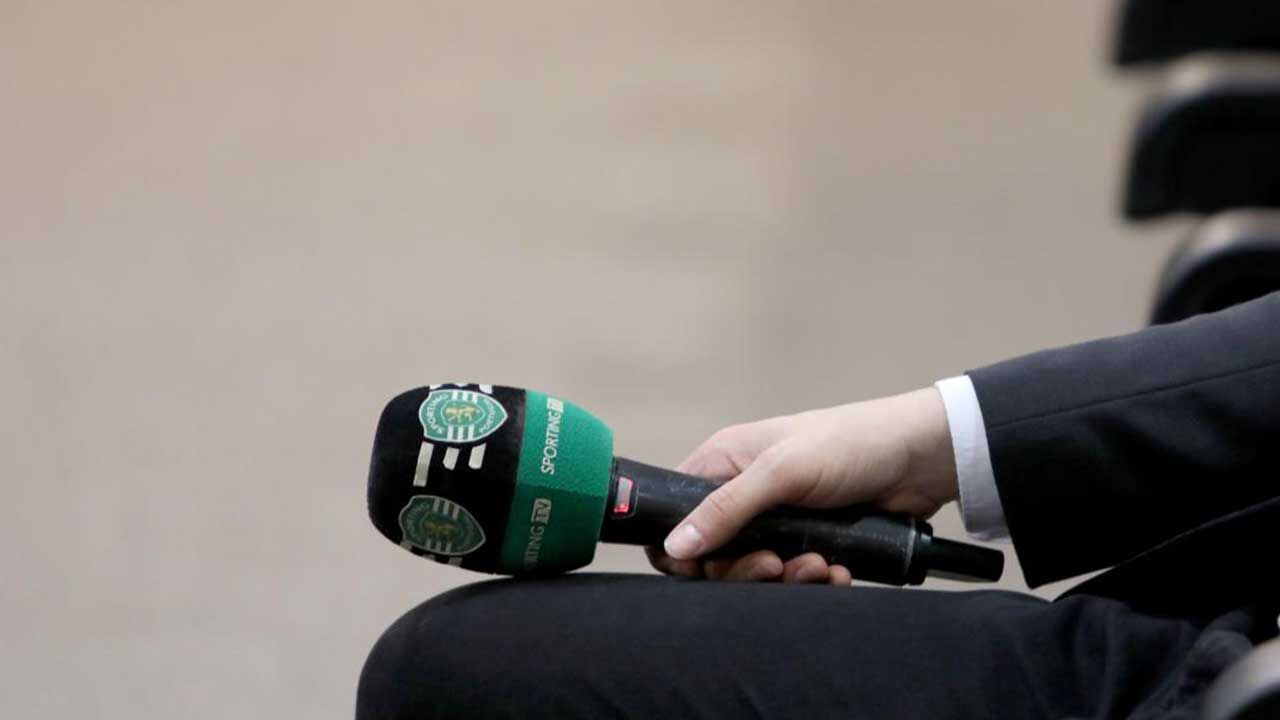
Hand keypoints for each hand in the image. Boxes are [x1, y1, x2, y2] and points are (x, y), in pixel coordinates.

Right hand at [646, 388, 956, 583]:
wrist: (920, 460)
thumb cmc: (848, 444)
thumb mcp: (781, 471)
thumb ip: (725, 509)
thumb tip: (673, 546)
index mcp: (724, 462)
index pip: (677, 511)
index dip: (683, 545)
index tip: (704, 566)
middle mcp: (743, 492)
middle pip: (714, 554)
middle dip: (744, 569)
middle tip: (774, 565)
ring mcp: (777, 520)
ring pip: (754, 570)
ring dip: (785, 577)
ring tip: (817, 566)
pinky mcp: (808, 542)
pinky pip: (792, 576)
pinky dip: (812, 580)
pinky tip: (835, 570)